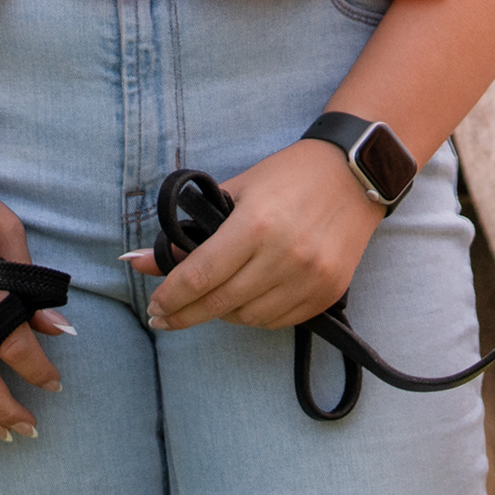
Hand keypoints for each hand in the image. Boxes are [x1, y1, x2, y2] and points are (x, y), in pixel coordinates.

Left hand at [129, 137, 383, 331]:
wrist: (355, 174)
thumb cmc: (289, 176)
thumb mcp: (235, 193)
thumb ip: (191, 234)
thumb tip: (139, 263)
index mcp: (255, 225)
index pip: (200, 276)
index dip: (171, 297)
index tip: (154, 307)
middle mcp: (284, 256)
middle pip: (219, 304)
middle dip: (184, 315)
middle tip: (164, 318)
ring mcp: (310, 278)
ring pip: (248, 318)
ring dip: (222, 313)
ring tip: (211, 300)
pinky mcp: (328, 291)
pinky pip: (279, 320)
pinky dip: (256, 315)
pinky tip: (245, 300)